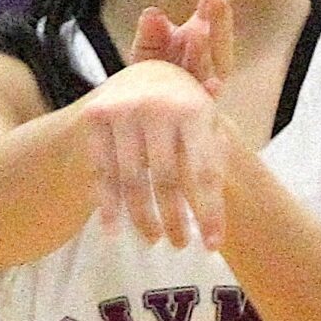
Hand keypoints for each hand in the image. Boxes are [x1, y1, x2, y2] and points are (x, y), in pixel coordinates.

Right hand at [79, 56, 233, 249]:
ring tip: (153, 240)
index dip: (210, 211)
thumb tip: (225, 189)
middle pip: (166, 179)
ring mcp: (123, 110)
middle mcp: (157, 106)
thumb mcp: (205, 122)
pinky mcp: (95, 117)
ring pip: (132, 179)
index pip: (204, 171)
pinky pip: (102, 171)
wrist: (140, 74)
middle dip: (174, 219)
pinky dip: (108, 204)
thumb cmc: (183, 110)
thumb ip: (217, 154)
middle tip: (180, 246)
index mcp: (194, 108)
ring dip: (142, 217)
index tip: (213, 245)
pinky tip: (113, 230)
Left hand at [127, 0, 233, 96]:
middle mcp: (209, 53)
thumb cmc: (153, 77)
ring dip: (209, 47)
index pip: (210, 3)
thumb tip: (152, 13)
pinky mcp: (199, 105)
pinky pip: (206, 98)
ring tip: (201, 30)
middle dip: (219, 12)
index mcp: (200, 32)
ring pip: (214, 62)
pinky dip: (209, 91)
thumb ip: (149, 33)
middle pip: (219, 30)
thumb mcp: (146, 50)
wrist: (147, 118)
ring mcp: (207, 79)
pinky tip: (211, 85)